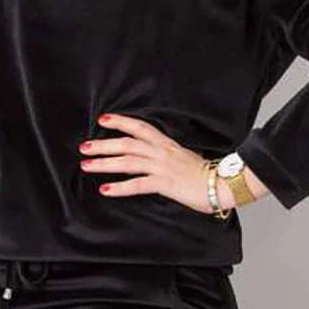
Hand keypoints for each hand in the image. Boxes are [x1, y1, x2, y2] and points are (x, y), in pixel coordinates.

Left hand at [78, 113, 228, 214]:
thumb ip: (164, 155)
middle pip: (127, 143)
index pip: (140, 127)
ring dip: (105, 163)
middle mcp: (162, 152)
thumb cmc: (204, 174)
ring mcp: (163, 167)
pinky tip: (105, 190)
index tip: (103, 119)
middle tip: (84, 147)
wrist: (223, 184)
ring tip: (87, 165)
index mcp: (166, 144)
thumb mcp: (182, 157)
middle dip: (103, 144)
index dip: (121, 122)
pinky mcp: (166, 183)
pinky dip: (120, 187)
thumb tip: (148, 157)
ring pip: (128, 162)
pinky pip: (138, 184)